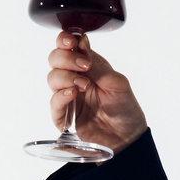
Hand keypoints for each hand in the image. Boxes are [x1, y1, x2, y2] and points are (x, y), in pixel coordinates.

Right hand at [47, 34, 147, 158]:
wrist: (128, 139)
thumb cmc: (126, 109)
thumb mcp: (117, 83)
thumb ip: (97, 65)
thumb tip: (82, 42)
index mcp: (88, 65)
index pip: (67, 45)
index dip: (64, 41)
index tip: (71, 43)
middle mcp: (76, 78)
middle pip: (54, 59)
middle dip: (65, 59)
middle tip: (83, 67)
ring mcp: (69, 96)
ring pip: (52, 78)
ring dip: (65, 78)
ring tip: (83, 86)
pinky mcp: (65, 116)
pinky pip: (53, 104)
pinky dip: (60, 97)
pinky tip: (72, 95)